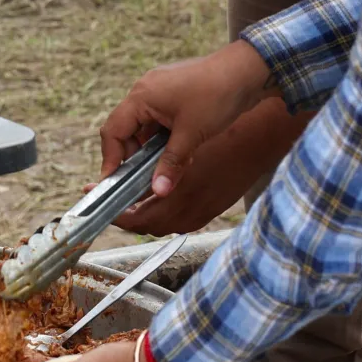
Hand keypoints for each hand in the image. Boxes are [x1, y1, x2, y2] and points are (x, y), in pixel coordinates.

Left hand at [85, 137, 261, 236]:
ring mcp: (203, 215)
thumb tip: (118, 180)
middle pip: (145, 226)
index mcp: (179, 198)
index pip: (135, 220)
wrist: (264, 137)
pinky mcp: (212, 212)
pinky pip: (178, 221)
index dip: (113, 213)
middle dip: (125, 213)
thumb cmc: (221, 136)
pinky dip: (162, 211)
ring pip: (160, 224)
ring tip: (129, 195)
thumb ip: (152, 169)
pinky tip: (157, 193)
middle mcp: (190, 213)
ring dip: (143, 213)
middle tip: (110, 198)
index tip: (98, 200)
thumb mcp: (179, 148)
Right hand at [100, 40, 277, 197]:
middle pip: (125, 129)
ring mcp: (159, 89)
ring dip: (149, 148)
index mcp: (141, 97)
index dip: (111, 159)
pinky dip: (162, 138)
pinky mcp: (174, 92)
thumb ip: (170, 164)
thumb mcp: (191, 135)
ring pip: (142, 126)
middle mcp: (145, 90)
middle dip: (131, 156)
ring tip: (162, 167)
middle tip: (140, 177)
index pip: (113, 132)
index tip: (113, 181)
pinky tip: (177, 151)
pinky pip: (157, 119)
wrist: (252, 68)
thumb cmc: (219, 95)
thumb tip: (157, 192)